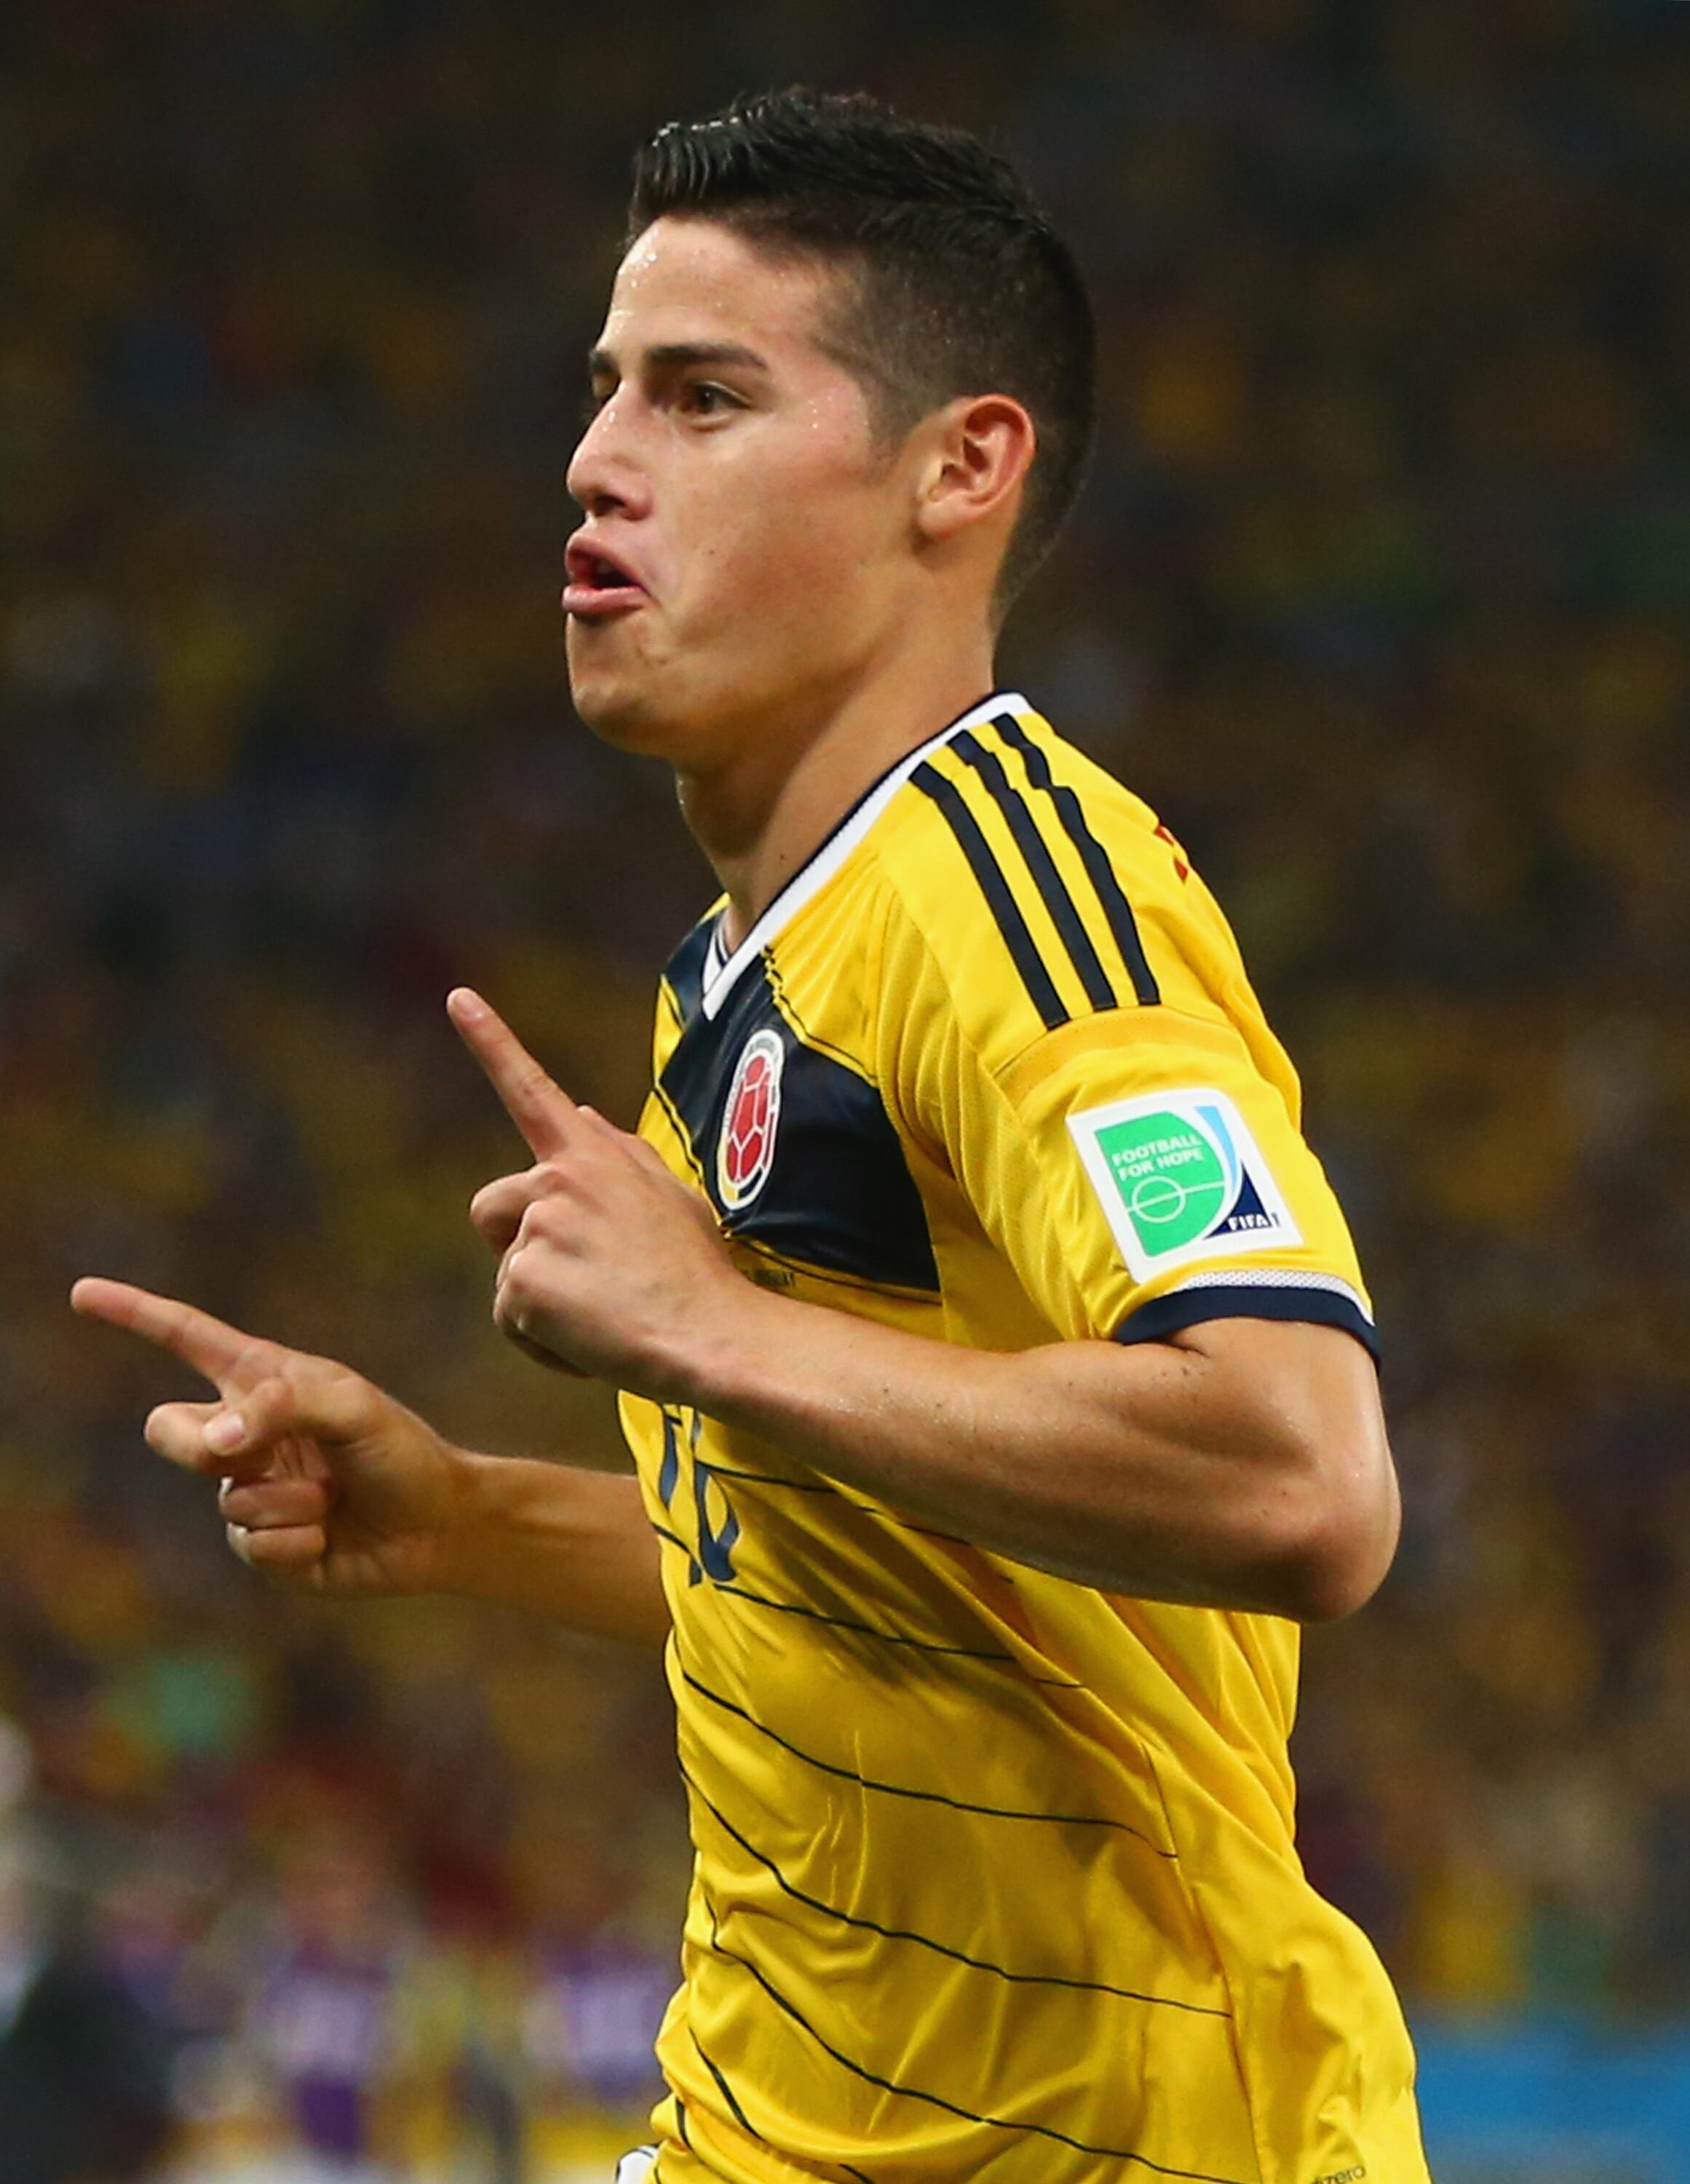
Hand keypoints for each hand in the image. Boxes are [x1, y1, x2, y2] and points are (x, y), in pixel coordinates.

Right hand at [69, 1278, 469, 1595]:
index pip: (187, 1339)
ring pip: (225, 1496)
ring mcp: (247, 1491)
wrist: (437, 1523)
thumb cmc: (400, 1451)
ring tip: (334, 1497)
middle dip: (202, 1445)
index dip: (134, 1314)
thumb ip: (282, 1406)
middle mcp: (246, 1434)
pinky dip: (297, 1538)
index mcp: (263, 1381)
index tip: (83, 1293)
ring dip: (289, 1499)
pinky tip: (329, 1533)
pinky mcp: (261, 1545)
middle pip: (167, 1430)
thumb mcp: (351, 1409)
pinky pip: (252, 1544)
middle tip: (253, 1451)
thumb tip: (218, 1438)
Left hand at [450, 987, 740, 1395]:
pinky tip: (593, 1341)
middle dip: (514, 1244)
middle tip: (582, 1281)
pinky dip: (544, 1342)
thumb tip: (579, 1114)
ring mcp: (539, 1227)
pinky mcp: (522, 1280)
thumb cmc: (699, 1274)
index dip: (492, 1042)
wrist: (711, 1334)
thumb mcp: (672, 1196)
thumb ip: (621, 1154)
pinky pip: (511, 1320)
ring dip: (540, 1302)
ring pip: (506, 1272)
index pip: (533, 1090)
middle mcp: (559, 1179)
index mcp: (594, 1156)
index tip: (457, 997)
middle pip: (491, 1209)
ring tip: (604, 1315)